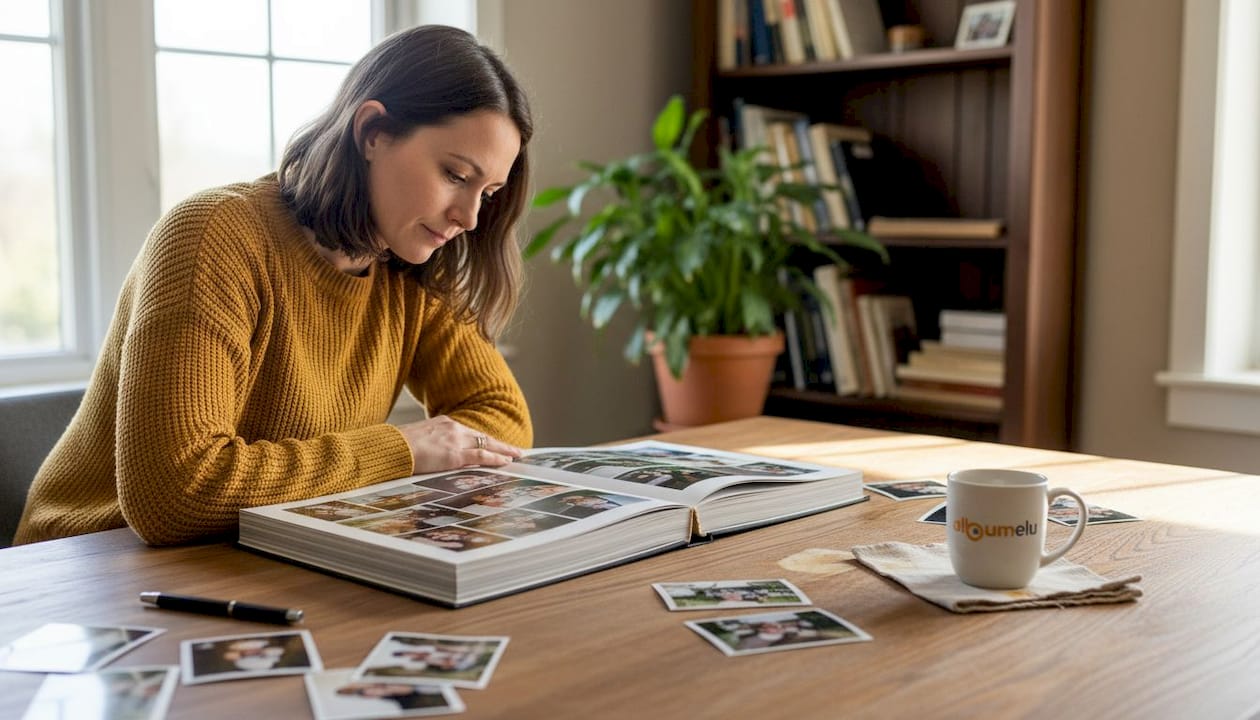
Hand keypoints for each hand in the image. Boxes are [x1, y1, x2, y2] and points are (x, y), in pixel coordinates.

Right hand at [395, 415, 522, 474]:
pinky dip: (496, 458)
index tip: (494, 444)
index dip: (484, 440)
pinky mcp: (454, 455)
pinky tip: (506, 462)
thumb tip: (435, 453)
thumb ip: (432, 444)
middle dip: (500, 444)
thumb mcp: (418, 440)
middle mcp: (452, 428)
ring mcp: (455, 440)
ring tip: (516, 456)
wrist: (390, 448)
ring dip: (503, 451)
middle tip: (515, 450)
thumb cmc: (398, 447)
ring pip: (487, 444)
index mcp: (443, 423)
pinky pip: (481, 456)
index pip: (469, 432)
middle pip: (483, 436)